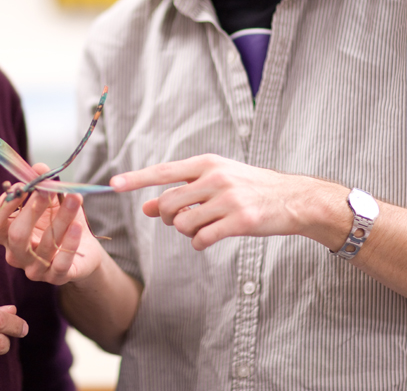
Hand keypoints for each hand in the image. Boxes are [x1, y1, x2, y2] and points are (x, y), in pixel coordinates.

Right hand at [0, 164, 105, 285]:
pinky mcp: (56, 278)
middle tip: (46, 190)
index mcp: (8, 235)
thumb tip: (39, 167)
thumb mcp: (52, 201)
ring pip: (43, 245)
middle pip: (16, 235)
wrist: (85, 250)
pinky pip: (61, 263)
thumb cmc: (60, 222)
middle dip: (31, 210)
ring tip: (75, 198)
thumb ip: (42, 185)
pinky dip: (69, 244)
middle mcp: (17, 254)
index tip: (23, 185)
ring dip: (60, 219)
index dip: (5, 204)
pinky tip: (78, 227)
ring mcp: (35, 269)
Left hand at [110, 154, 349, 250]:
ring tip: (200, 227)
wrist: (293, 198)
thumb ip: (182, 192)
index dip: (137, 178)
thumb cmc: (248, 188)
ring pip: (182, 223)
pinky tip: (207, 239)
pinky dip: (198, 243)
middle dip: (165, 217)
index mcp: (207, 164)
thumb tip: (146, 207)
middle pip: (168, 203)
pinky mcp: (240, 221)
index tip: (113, 183)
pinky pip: (201, 238)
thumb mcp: (215, 182)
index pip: (164, 171)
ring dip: (184, 231)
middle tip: (178, 219)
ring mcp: (228, 199)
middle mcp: (215, 178)